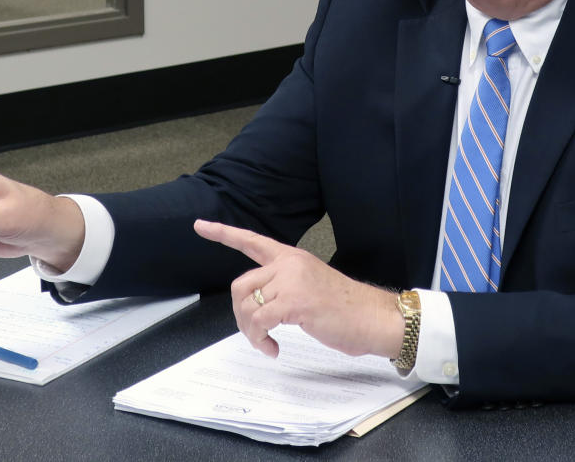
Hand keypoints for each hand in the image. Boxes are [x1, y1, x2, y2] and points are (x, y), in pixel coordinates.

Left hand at [194, 219, 403, 359]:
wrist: (373, 317)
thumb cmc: (347, 307)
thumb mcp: (311, 285)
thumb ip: (285, 285)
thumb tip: (260, 304)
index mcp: (292, 257)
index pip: (252, 240)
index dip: (223, 233)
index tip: (200, 225)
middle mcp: (289, 264)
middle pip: (240, 285)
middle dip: (240, 315)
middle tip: (256, 334)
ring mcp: (292, 281)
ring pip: (247, 305)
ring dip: (250, 332)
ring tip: (266, 343)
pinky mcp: (295, 302)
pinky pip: (259, 322)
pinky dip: (261, 340)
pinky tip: (274, 348)